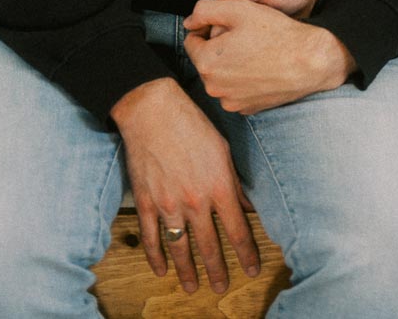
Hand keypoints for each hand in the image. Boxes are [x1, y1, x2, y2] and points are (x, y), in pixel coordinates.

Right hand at [110, 78, 258, 295]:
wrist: (153, 111)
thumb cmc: (191, 124)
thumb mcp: (223, 149)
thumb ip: (235, 182)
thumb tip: (248, 205)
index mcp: (219, 187)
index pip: (238, 230)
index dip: (246, 253)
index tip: (252, 269)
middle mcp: (195, 202)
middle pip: (210, 246)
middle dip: (218, 270)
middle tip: (223, 286)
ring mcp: (168, 205)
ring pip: (180, 249)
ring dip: (188, 271)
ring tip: (193, 287)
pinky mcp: (146, 203)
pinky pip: (151, 238)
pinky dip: (156, 257)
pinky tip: (161, 269)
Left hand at [184, 0, 355, 112]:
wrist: (309, 61)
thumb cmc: (275, 33)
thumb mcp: (238, 8)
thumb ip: (205, 10)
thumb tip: (189, 21)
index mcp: (207, 62)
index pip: (191, 40)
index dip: (207, 27)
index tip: (227, 23)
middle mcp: (213, 88)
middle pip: (206, 59)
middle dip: (217, 46)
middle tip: (243, 35)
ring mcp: (230, 102)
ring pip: (220, 75)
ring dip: (229, 63)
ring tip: (253, 50)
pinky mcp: (246, 109)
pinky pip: (235, 89)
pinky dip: (242, 79)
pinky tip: (260, 67)